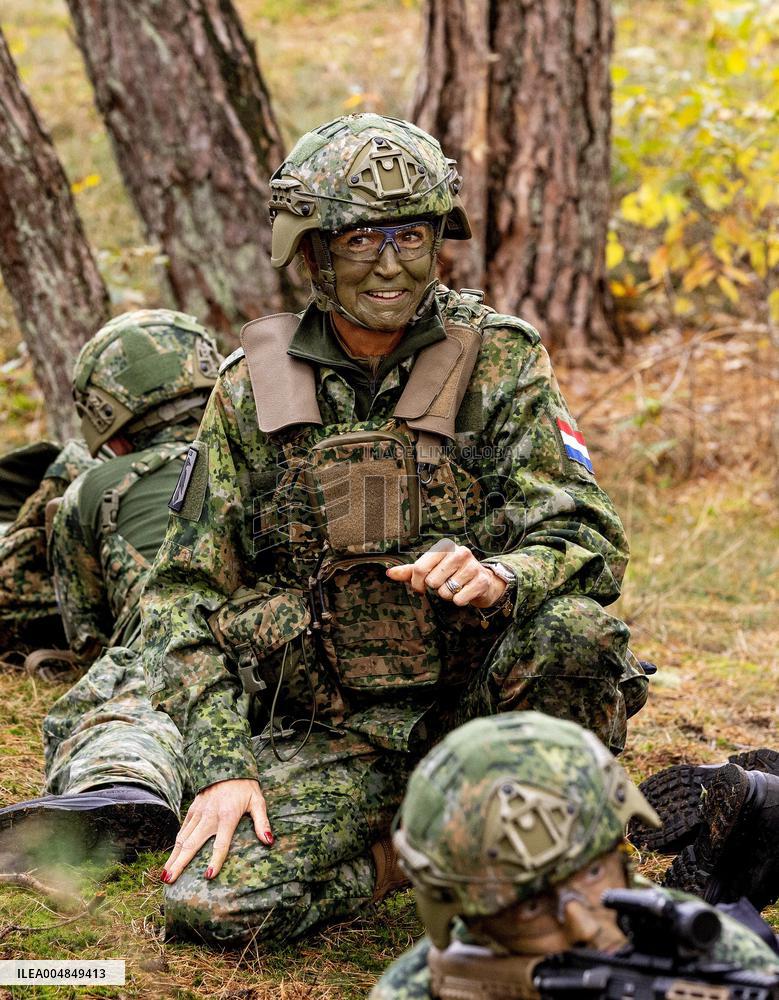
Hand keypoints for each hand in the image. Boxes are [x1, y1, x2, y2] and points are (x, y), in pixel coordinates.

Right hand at [162, 777, 270, 883]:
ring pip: (183, 838)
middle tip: (169, 881)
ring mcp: (199, 812)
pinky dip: (176, 844)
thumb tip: (269, 841)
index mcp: (227, 816)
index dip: (215, 860)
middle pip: (192, 844)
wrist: (227, 764)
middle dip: (180, 863)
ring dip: (173, 857)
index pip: (221, 843)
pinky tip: (172, 857)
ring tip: (165, 875)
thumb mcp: (258, 801)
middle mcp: (209, 815)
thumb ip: (262, 822)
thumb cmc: (245, 786)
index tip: (208, 876)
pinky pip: (183, 828)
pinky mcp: (193, 808)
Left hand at [386, 541, 506, 608]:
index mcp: (444, 546)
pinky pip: (459, 599)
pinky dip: (459, 601)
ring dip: (448, 595)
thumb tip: (389, 573)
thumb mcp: (430, 569)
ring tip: (456, 586)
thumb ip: (409, 571)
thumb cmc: (451, 573)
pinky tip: (465, 592)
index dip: (416, 583)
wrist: (482, 581)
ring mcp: (472, 566)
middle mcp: (459, 552)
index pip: (419, 569)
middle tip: (445, 583)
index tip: (420, 588)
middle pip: (432, 582)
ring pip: (445, 592)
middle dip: (436, 588)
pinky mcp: (481, 581)